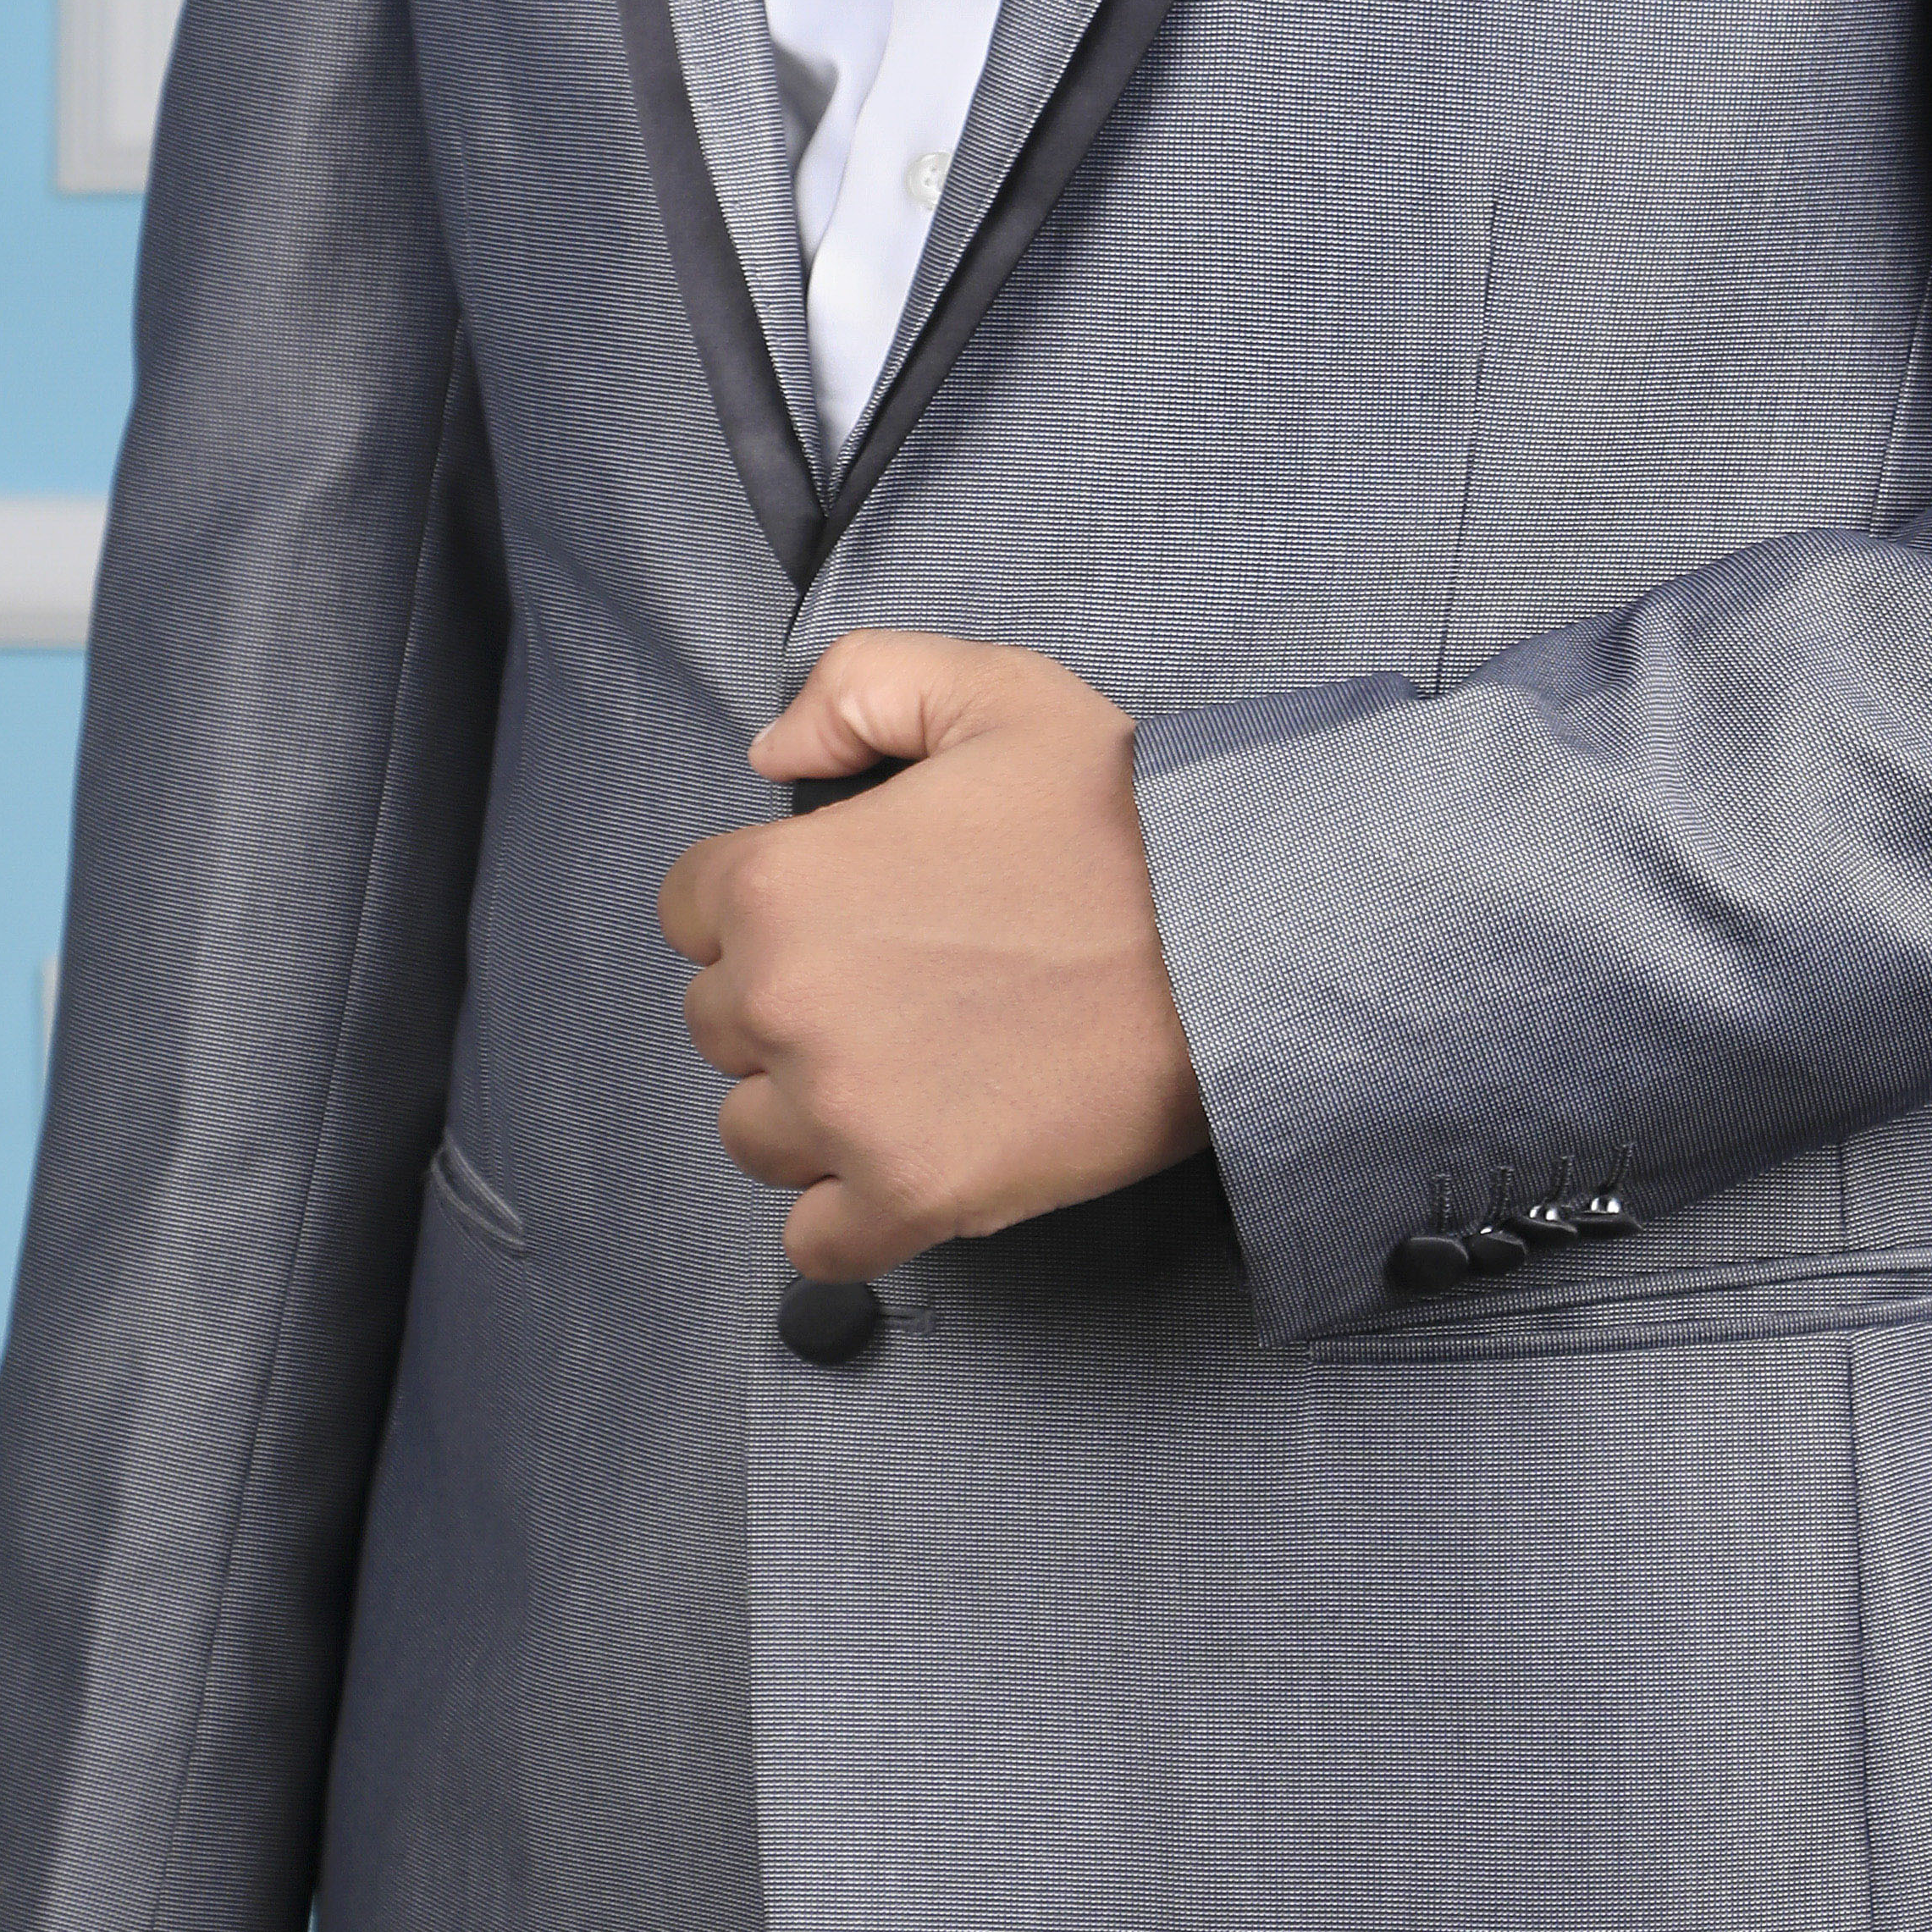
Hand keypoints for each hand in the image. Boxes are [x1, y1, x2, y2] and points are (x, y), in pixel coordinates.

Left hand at [660, 633, 1206, 1275]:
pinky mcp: (913, 1199)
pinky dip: (849, 1215)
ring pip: (753, 1132)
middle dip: (788, 1000)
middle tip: (895, 978)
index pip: (690, 909)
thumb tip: (773, 753)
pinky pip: (816, 1244)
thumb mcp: (994, 690)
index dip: (763, 899)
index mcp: (783, 883)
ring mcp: (846, 1115)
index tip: (838, 906)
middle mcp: (789, 1005)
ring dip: (809, 1109)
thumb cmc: (1126, 820)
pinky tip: (909, 1157)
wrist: (1242, 940)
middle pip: (718, 1023)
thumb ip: (858, 687)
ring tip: (908, 1065)